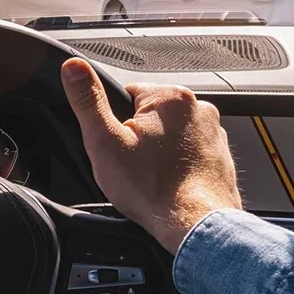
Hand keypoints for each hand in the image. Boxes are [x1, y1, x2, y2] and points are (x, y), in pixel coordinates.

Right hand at [60, 58, 241, 253]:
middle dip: (138, 138)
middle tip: (133, 165)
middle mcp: (198, 108)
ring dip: (159, 152)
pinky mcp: (220, 155)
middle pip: (150, 116)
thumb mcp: (104, 141)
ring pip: (171, 136)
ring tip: (152, 177)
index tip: (117, 146)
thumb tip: (73, 68)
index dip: (114, 123)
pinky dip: (179, 166)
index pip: (127, 95)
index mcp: (169, 97)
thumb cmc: (153, 189)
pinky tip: (170, 184)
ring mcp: (213, 133)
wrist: (194, 224)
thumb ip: (88, 101)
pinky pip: (189, 153)